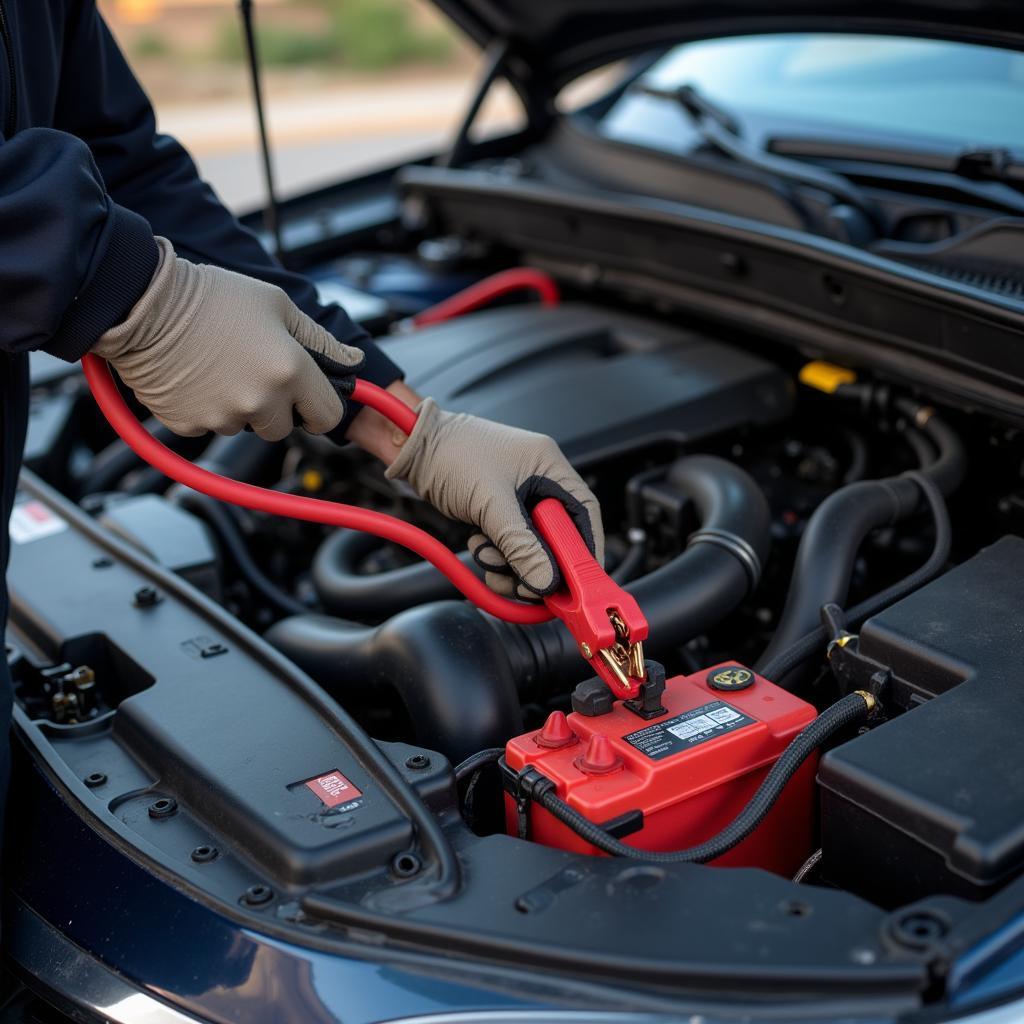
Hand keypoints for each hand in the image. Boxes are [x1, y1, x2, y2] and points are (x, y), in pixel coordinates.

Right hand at [92, 237, 363, 439]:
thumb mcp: (277, 305)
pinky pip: (210, 426)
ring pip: (245, 427)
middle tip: (253, 372)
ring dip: (239, 407)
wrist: (143, 301)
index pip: (328, 417)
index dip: (320, 409)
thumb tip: (352, 361)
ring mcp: (223, 416)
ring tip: (220, 366)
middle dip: (276, 408)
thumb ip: (320, 340)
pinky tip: (196, 376)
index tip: (310, 401)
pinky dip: (206, 408)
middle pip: (283, 428)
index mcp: (289, 371)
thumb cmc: (212, 296)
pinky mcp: (190, 424)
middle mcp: (260, 400)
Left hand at [386, 400, 603, 598]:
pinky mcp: (498, 511)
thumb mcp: (489, 502)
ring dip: (512, 562)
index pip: (584, 512)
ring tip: (490, 558)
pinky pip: (509, 544)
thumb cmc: (449, 452)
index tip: (581, 580)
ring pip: (530, 545)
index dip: (587, 548)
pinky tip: (480, 547)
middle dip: (540, 563)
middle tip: (528, 584)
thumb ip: (520, 544)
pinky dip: (497, 555)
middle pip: (557, 536)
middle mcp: (538, 481)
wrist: (411, 447)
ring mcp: (518, 497)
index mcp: (549, 466)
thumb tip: (546, 580)